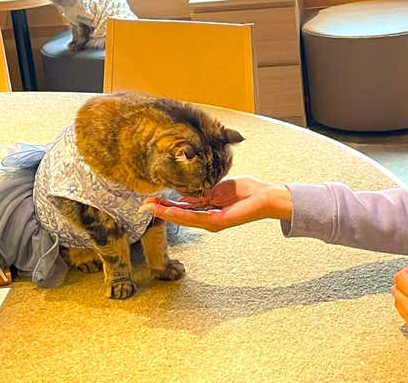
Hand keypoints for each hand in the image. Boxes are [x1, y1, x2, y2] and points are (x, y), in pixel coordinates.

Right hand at [140, 176, 291, 231]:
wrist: (264, 195)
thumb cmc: (245, 190)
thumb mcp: (217, 187)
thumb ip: (201, 189)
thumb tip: (184, 189)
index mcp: (206, 209)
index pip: (181, 207)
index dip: (165, 204)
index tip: (149, 199)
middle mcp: (207, 218)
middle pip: (179, 215)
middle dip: (161, 210)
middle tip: (143, 205)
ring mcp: (212, 222)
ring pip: (184, 218)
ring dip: (167, 212)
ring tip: (151, 208)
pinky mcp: (218, 222)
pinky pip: (196, 218)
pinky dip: (182, 214)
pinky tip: (170, 210)